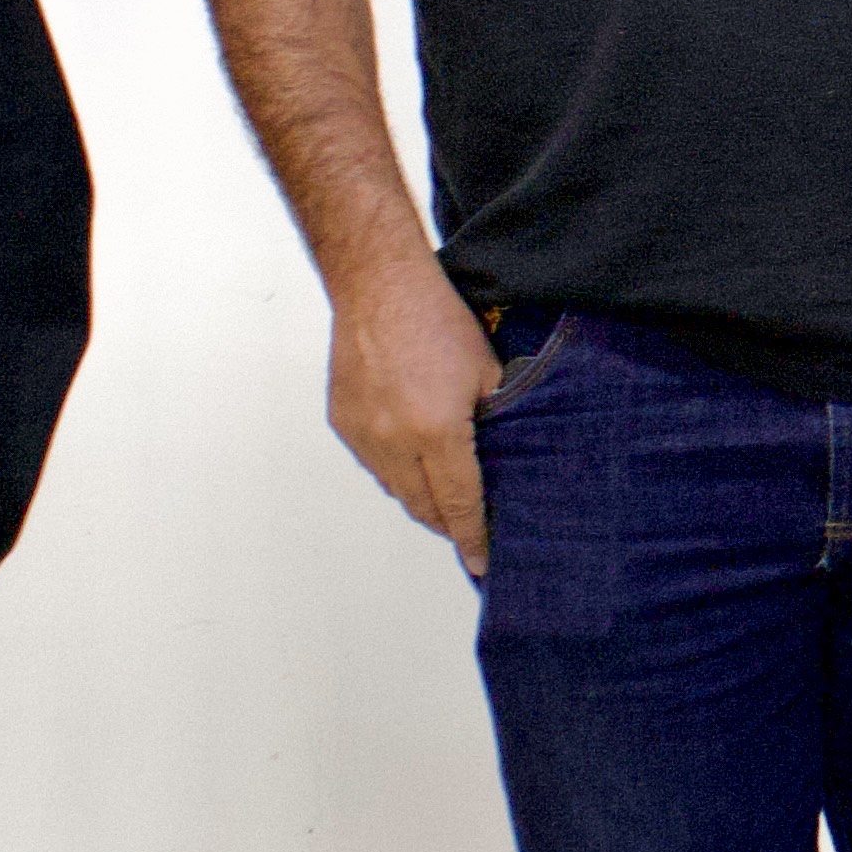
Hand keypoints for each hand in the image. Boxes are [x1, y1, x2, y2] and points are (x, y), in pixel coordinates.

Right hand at [326, 259, 504, 572]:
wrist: (379, 286)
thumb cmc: (438, 320)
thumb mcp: (487, 371)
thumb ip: (497, 419)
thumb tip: (507, 456)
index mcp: (436, 432)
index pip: (458, 504)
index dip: (473, 537)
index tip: (482, 564)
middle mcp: (394, 442)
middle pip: (424, 508)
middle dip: (449, 525)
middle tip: (470, 532)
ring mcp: (363, 435)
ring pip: (396, 490)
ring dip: (421, 499)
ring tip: (446, 500)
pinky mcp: (343, 423)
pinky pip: (374, 465)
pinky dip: (396, 472)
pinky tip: (415, 460)